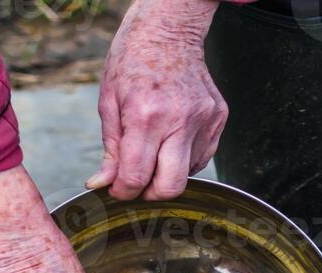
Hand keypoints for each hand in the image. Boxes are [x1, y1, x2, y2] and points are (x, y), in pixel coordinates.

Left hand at [87, 0, 224, 201]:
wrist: (169, 28)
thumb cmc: (133, 60)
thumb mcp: (109, 101)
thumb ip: (110, 148)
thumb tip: (102, 184)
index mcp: (146, 116)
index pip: (136, 177)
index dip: (123, 192)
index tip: (117, 189)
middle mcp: (180, 120)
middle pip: (170, 187)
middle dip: (150, 194)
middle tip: (138, 182)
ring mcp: (204, 120)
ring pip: (188, 174)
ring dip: (167, 172)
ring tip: (155, 148)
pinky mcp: (219, 118)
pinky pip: (203, 157)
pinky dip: (184, 159)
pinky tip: (171, 138)